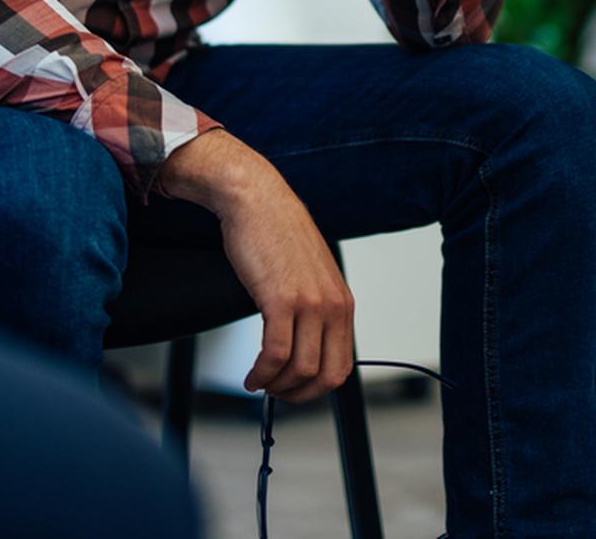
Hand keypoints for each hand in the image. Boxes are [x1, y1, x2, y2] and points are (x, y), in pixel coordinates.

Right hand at [152, 131, 354, 403]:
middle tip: (275, 394)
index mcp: (342, 303)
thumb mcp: (309, 275)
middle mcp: (333, 305)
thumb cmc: (277, 234)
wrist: (257, 200)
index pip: (342, 366)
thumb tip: (304, 343)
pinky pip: (276, 354)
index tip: (294, 390)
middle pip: (326, 375)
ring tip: (258, 383)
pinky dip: (263, 373)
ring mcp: (309, 303)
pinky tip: (252, 375)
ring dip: (276, 387)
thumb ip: (314, 307)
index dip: (317, 388)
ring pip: (300, 370)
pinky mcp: (281, 299)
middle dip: (299, 395)